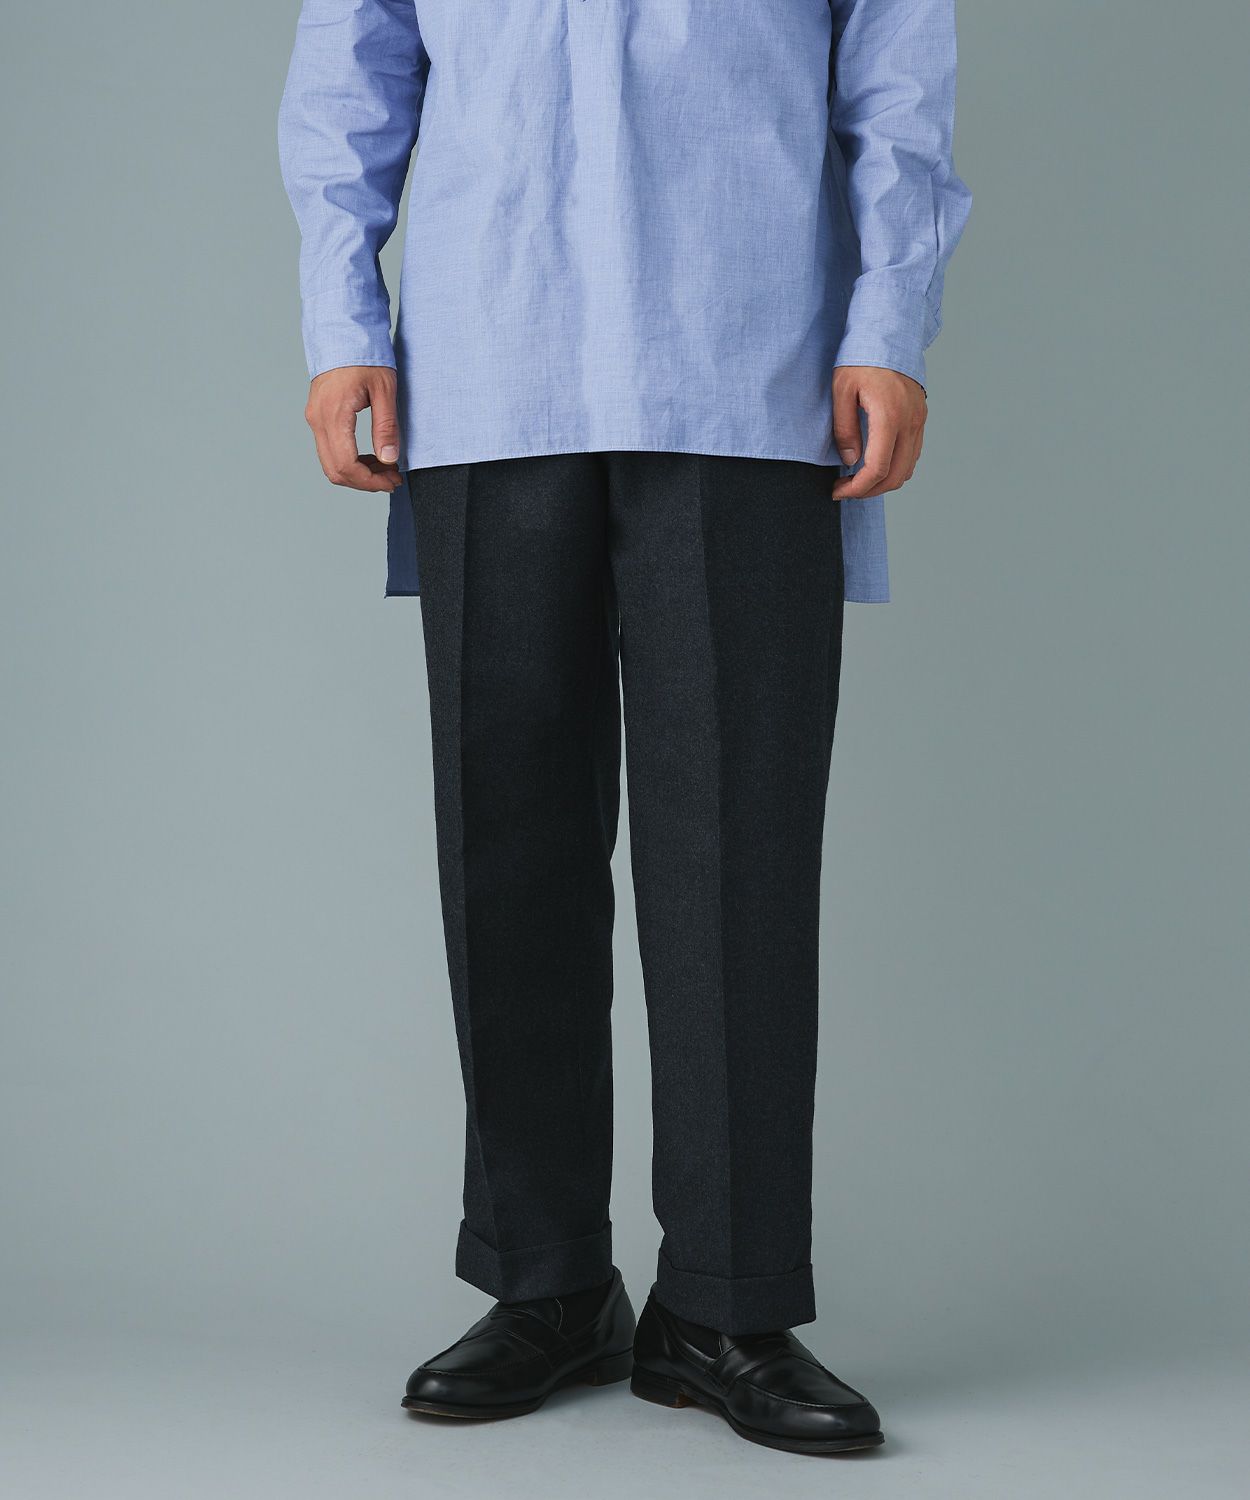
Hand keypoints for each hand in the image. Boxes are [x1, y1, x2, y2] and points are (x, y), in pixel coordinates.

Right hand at [304, 366, 403, 492]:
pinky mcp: (318, 416)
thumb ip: (386, 427)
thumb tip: (389, 459)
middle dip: (365, 482)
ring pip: (330, 464)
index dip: (370, 481)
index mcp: (334, 414)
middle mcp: (318, 419)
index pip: (346, 465)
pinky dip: (350, 461)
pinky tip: (372, 457)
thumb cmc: (366, 355)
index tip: (392, 481)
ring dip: (358, 473)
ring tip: (385, 468)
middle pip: (335, 471)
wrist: (343, 332)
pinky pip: (329, 450)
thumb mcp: (384, 390)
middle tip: (391, 479)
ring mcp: (314, 418)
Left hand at [831, 366, 926, 499]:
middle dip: (869, 491)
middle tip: (845, 490)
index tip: (838, 490)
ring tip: (857, 479)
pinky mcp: (920, 418)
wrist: (888, 334)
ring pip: (907, 469)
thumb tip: (851, 461)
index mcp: (889, 416)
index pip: (878, 469)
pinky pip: (912, 454)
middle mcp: (910, 422)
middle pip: (896, 476)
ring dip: (883, 482)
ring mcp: (919, 421)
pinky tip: (874, 463)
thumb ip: (844, 429)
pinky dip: (895, 467)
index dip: (857, 488)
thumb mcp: (841, 391)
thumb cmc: (860, 359)